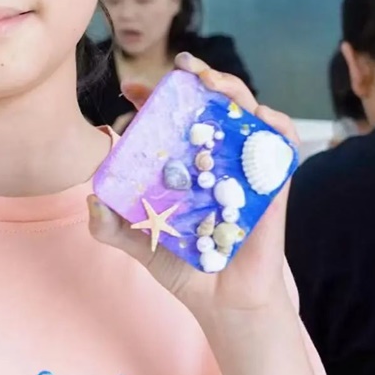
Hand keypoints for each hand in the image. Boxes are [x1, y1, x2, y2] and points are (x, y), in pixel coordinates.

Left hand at [89, 53, 298, 328]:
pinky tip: (259, 116)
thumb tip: (92, 199)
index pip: (169, 118)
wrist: (225, 304)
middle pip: (211, 104)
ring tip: (213, 83)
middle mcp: (215, 159)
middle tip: (181, 70)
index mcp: (183, 164)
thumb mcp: (139, 244)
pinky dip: (275, 123)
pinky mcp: (273, 183)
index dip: (152, 97)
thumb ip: (111, 226)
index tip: (130, 88)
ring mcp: (245, 167)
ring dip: (234, 90)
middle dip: (198, 78)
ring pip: (247, 113)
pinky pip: (282, 143)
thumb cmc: (186, 269)